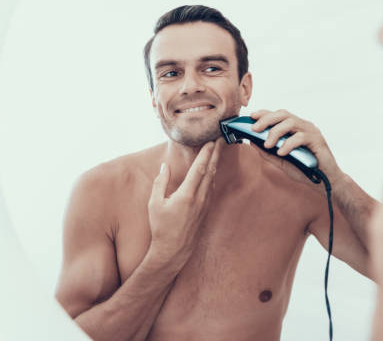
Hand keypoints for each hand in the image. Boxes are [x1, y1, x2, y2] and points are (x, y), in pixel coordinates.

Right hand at [147, 140, 220, 268]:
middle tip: (220, 140)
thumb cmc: (161, 227)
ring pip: (213, 179)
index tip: (211, 141)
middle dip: (215, 154)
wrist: (173, 250)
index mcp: (187, 195)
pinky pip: (211, 189)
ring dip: (215, 164)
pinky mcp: (206, 210)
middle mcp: (199, 198)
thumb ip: (160, 182)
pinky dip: (212, 176)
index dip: (206, 154)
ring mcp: (205, 204)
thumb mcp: (155, 203)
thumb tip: (165, 166)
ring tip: (218, 151)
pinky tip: (212, 171)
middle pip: (210, 171)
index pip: (199, 169)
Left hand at [250, 109, 344, 186]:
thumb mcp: (281, 161)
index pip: (279, 115)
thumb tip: (252, 142)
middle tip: (255, 129)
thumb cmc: (305, 170)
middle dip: (267, 119)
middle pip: (283, 114)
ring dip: (276, 132)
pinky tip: (282, 152)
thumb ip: (267, 152)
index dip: (265, 113)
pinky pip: (300, 137)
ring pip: (291, 122)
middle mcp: (303, 126)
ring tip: (267, 145)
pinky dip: (288, 144)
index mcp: (295, 128)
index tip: (251, 117)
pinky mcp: (318, 140)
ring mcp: (311, 131)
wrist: (325, 182)